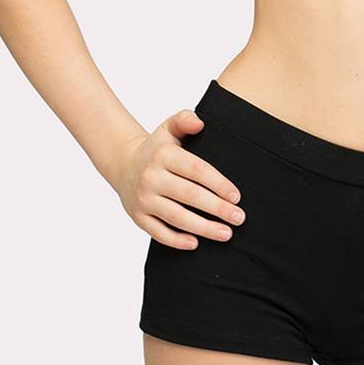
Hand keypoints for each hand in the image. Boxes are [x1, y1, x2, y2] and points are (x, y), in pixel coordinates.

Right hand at [113, 108, 245, 247]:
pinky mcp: (137, 216)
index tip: (237, 196)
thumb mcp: (169, 128)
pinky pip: (158, 232)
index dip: (218, 184)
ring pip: (176, 217)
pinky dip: (177, 241)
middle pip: (190, 196)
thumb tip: (200, 123)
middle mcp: (151, 177)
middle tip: (240, 218)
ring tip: (226, 234)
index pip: (196, 170)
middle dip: (217, 209)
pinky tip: (196, 244)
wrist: (123, 163)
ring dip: (203, 228)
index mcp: (163, 155)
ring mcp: (143, 199)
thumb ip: (185, 120)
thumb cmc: (157, 148)